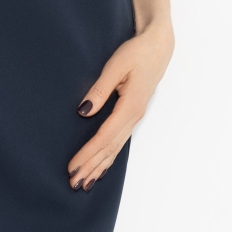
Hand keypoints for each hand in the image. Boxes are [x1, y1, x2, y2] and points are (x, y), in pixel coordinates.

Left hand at [67, 21, 173, 189]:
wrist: (158, 47)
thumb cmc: (137, 53)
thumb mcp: (116, 66)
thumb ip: (99, 90)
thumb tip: (83, 112)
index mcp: (130, 107)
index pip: (104, 137)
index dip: (87, 154)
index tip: (73, 167)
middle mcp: (134, 117)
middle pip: (109, 148)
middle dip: (91, 167)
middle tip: (73, 184)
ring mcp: (135, 117)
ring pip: (115, 148)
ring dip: (99, 166)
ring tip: (84, 183)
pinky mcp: (132, 114)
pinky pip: (119, 141)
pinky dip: (108, 157)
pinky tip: (101, 167)